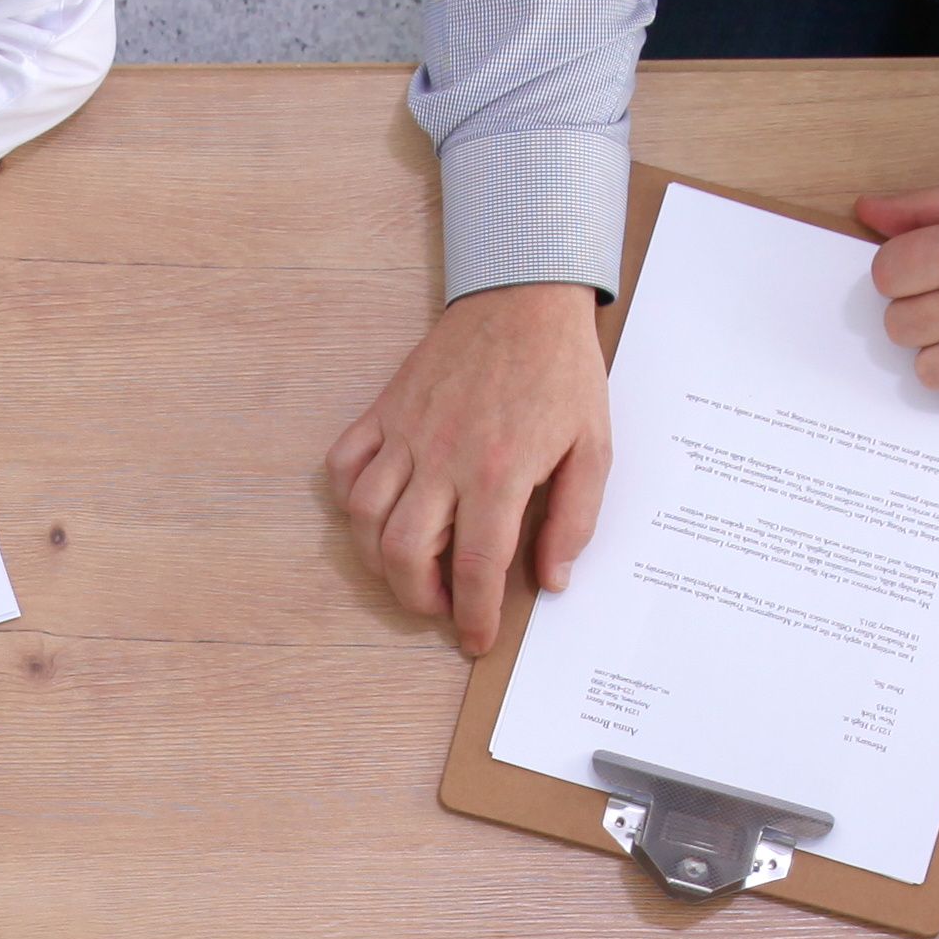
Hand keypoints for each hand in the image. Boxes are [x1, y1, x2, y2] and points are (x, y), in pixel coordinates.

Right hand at [324, 281, 612, 654]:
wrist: (525, 300)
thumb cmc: (562, 373)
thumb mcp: (594, 448)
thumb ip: (575, 520)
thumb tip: (550, 580)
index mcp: (501, 470)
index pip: (477, 566)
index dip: (474, 615)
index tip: (476, 638)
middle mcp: (444, 456)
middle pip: (404, 553)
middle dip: (418, 599)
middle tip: (443, 605)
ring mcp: (407, 432)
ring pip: (363, 517)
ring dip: (380, 561)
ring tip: (413, 568)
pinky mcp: (385, 410)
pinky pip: (343, 465)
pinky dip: (350, 498)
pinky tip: (379, 511)